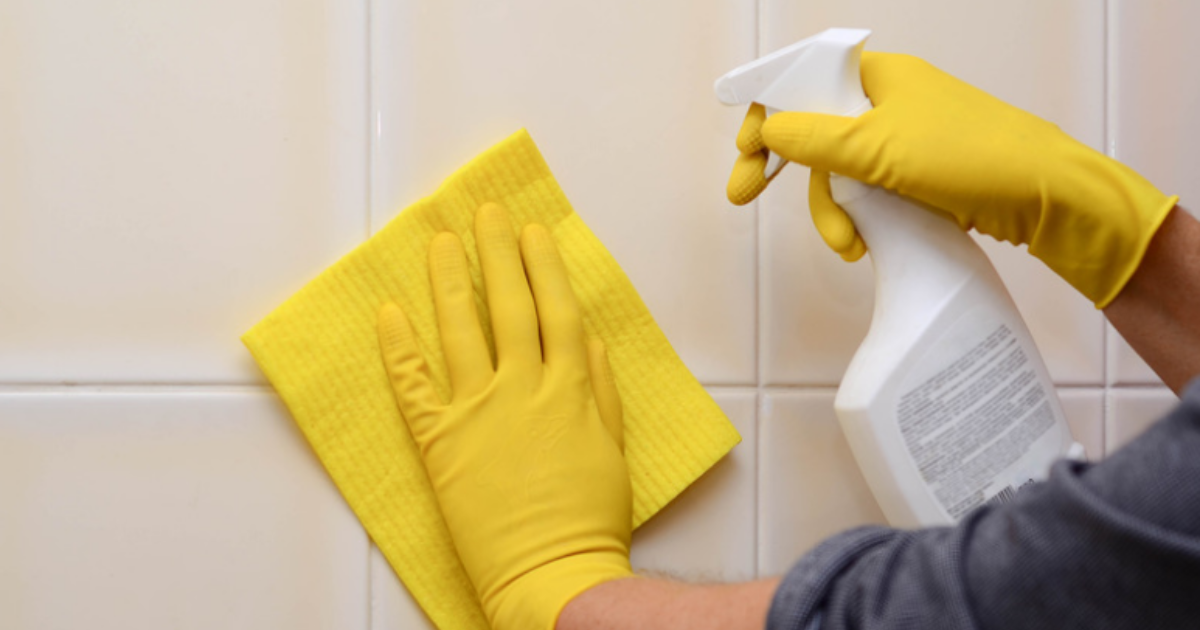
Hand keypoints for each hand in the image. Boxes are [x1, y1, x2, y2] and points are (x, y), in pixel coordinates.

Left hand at [378, 203, 632, 629]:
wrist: (552, 573)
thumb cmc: (589, 518)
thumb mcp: (612, 448)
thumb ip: (602, 389)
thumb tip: (589, 338)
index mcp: (569, 389)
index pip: (555, 311)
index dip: (543, 267)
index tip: (532, 233)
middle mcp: (522, 389)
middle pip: (509, 306)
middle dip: (499, 254)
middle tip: (486, 214)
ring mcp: (478, 412)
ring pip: (460, 332)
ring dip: (450, 282)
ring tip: (441, 243)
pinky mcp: (441, 442)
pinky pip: (414, 387)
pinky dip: (400, 348)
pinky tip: (390, 313)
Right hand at [727, 52, 1177, 307]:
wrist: (1044, 197)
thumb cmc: (967, 156)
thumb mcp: (876, 148)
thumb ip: (812, 139)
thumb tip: (768, 131)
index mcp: (878, 76)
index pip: (803, 82)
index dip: (767, 113)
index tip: (743, 150)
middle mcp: (888, 103)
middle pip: (814, 133)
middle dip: (786, 172)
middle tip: (741, 196)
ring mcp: (904, 142)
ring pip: (840, 172)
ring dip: (832, 209)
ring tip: (846, 243)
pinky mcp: (918, 178)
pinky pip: (868, 194)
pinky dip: (858, 219)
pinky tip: (862, 245)